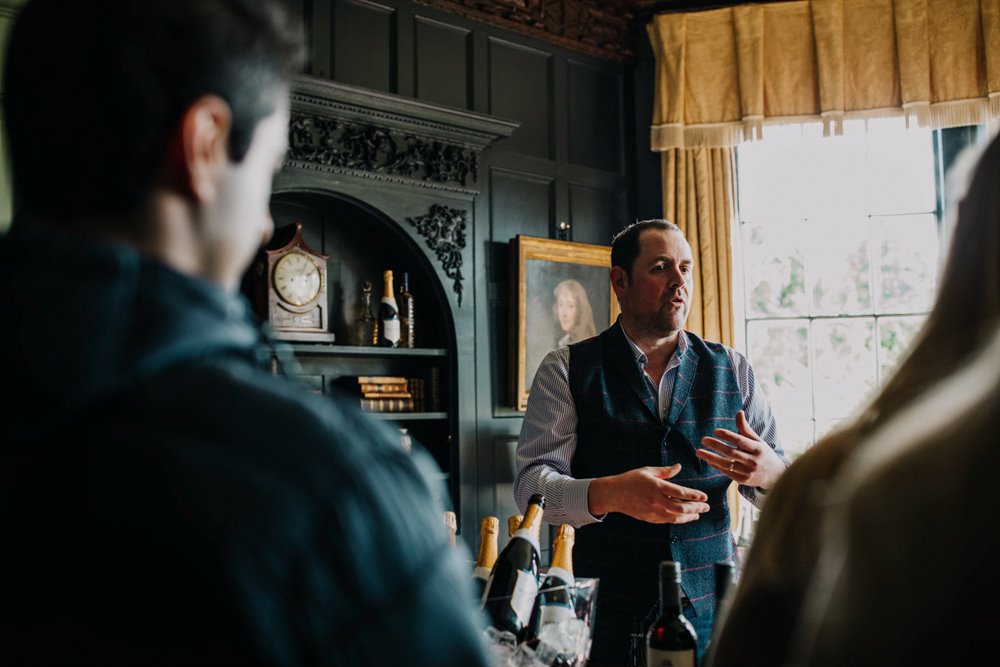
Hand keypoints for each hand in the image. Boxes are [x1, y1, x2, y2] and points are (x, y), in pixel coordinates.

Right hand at [588, 465, 709, 523]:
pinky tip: (684, 516)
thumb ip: (665, 471)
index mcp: (656, 486)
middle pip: (681, 507)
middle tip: (706, 506)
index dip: (694, 495)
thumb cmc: (631, 479)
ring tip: (698, 513)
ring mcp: (653, 511)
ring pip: (676, 517)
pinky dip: (678, 519)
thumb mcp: (648, 471)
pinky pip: (668, 520)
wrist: (614, 494)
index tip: (704, 496)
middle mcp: (656, 500)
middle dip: (696, 508)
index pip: (680, 492)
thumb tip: (679, 467)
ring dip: (689, 516)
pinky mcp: (650, 518)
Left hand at [696, 410, 784, 488]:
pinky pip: (727, 473)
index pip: (741, 441)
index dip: (728, 436)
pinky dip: (716, 466)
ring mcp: (749, 472)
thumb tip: (739, 412)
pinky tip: (708, 459)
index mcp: (758, 448)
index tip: (715, 431)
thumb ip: (745, 428)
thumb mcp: (757, 440)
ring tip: (698, 451)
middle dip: (716, 446)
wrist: (775, 475)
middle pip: (731, 452)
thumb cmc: (763, 453)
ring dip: (711, 457)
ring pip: (727, 464)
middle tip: (703, 439)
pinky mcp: (744, 481)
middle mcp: (753, 461)